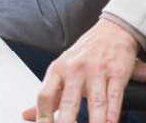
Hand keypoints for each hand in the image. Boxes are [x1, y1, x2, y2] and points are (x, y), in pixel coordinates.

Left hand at [22, 18, 139, 122]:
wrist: (112, 31)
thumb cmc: (85, 53)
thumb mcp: (62, 69)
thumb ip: (49, 95)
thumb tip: (27, 115)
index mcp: (58, 69)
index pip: (45, 96)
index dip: (42, 118)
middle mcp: (76, 69)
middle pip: (68, 103)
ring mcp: (97, 71)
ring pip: (96, 104)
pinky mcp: (117, 73)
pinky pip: (114, 99)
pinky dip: (112, 116)